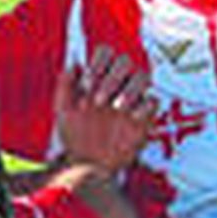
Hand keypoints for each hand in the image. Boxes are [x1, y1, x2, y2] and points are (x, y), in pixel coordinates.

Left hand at [55, 44, 154, 173]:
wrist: (87, 163)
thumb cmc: (74, 135)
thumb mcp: (63, 111)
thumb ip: (64, 86)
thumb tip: (74, 64)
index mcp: (98, 78)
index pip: (105, 53)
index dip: (98, 63)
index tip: (86, 83)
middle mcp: (117, 84)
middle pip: (125, 61)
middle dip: (111, 78)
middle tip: (97, 101)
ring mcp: (132, 98)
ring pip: (143, 76)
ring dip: (130, 89)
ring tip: (115, 108)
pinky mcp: (144, 116)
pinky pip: (153, 101)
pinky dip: (144, 106)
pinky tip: (130, 118)